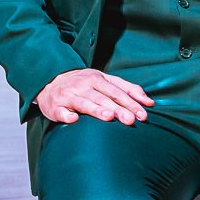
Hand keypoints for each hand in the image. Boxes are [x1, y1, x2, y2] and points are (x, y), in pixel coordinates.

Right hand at [37, 68, 152, 124]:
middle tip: (131, 120)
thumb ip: (128, 89)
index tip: (143, 115)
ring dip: (96, 110)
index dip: (131, 103)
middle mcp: (84, 86)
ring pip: (85, 103)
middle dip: (118, 109)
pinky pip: (61, 111)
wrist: (50, 81)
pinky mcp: (55, 106)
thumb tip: (149, 102)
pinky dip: (67, 115)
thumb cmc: (84, 84)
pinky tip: (74, 119)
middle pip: (104, 98)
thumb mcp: (105, 80)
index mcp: (98, 79)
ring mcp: (69, 96)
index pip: (118, 92)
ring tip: (109, 117)